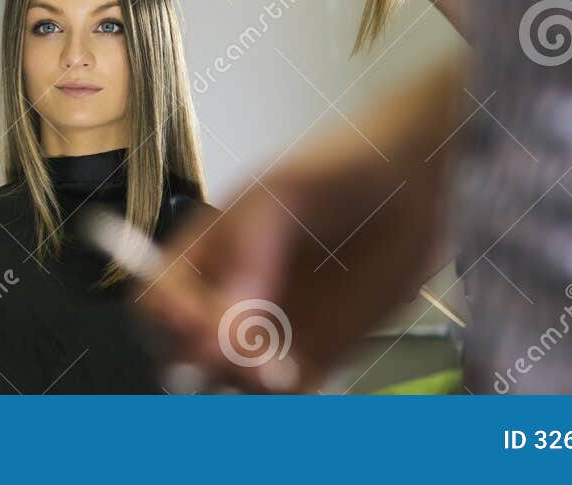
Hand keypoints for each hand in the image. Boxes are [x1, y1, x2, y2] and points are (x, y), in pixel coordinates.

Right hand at [136, 60, 458, 391]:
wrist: (414, 187)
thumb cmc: (340, 171)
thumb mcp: (282, 195)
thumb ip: (246, 250)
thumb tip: (219, 324)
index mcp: (205, 252)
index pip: (157, 298)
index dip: (164, 318)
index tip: (197, 327)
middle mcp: (230, 297)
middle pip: (183, 350)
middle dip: (202, 361)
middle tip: (240, 356)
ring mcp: (271, 331)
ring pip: (231, 381)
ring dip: (245, 386)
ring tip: (280, 371)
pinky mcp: (316, 357)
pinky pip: (286, 397)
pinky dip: (287, 402)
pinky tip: (305, 383)